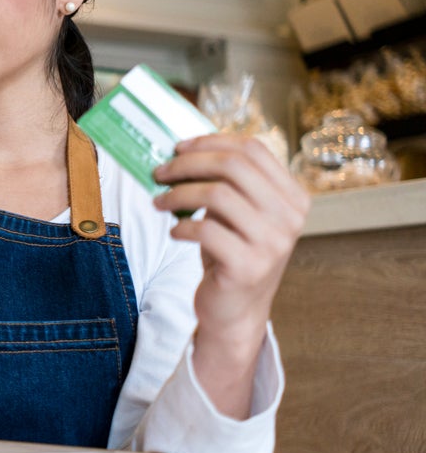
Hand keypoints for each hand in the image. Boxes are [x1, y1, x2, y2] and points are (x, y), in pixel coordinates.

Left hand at [152, 133, 309, 417]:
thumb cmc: (231, 252)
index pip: (253, 150)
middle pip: (233, 167)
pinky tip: (175, 232)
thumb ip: (225, 181)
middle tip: (159, 172)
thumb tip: (181, 150)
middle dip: (188, 164)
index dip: (212, 142)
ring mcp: (273, 243)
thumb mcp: (237, 212)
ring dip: (178, 194)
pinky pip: (206, 231)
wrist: (236, 310)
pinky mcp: (249, 267)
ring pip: (217, 195)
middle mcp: (290, 217)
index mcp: (293, 196)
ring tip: (159, 202)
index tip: (178, 147)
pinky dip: (182, 226)